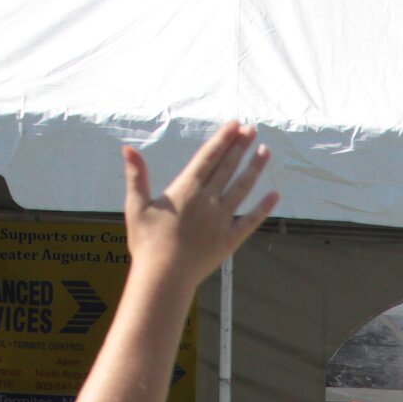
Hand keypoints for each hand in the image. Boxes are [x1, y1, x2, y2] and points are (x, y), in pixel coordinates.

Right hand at [120, 122, 277, 284]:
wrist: (164, 276)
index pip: (209, 157)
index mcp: (186, 189)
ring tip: (265, 151)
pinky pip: (251, 220)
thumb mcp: (136, 206)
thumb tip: (127, 148)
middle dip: (241, 146)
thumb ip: (136, 176)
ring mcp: (221, 219)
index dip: (223, 139)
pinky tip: (275, 195)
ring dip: (255, 168)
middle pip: (228, 167)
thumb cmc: (146, 243)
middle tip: (252, 129)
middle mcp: (207, 200)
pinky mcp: (230, 239)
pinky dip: (264, 207)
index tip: (235, 125)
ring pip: (243, 188)